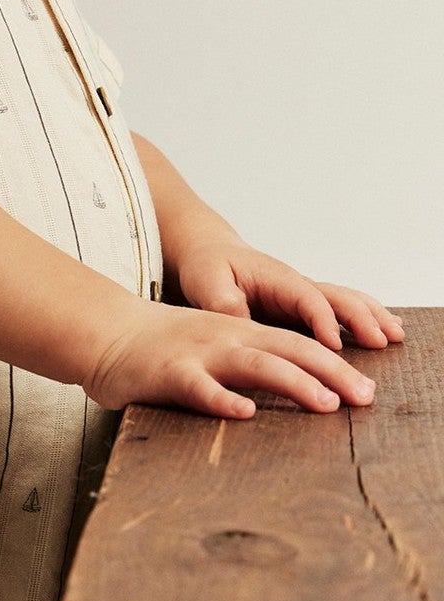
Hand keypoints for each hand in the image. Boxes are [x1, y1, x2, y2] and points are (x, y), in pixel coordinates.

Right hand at [86, 298, 382, 419]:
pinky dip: (223, 399)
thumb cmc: (160, 347)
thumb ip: (248, 363)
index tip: (367, 390)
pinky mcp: (169, 372)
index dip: (336, 364)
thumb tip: (293, 392)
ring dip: (294, 382)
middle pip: (289, 350)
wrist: (105, 331)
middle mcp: (227, 337)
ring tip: (325, 403)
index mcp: (240, 331)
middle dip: (332, 372)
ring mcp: (199, 353)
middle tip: (366, 397)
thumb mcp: (213, 344)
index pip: (299, 345)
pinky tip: (244, 412)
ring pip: (255, 364)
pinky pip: (199, 387)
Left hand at [173, 237, 404, 353]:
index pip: (306, 298)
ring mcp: (302, 295)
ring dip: (371, 316)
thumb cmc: (207, 267)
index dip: (322, 320)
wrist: (210, 254)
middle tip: (382, 341)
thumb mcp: (206, 282)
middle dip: (361, 318)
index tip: (335, 346)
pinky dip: (363, 318)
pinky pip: (338, 310)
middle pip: (337, 297)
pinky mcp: (301, 307)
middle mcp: (295, 285)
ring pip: (344, 301)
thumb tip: (243, 322)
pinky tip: (382, 331)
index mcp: (276, 279)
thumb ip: (224, 303)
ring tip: (396, 335)